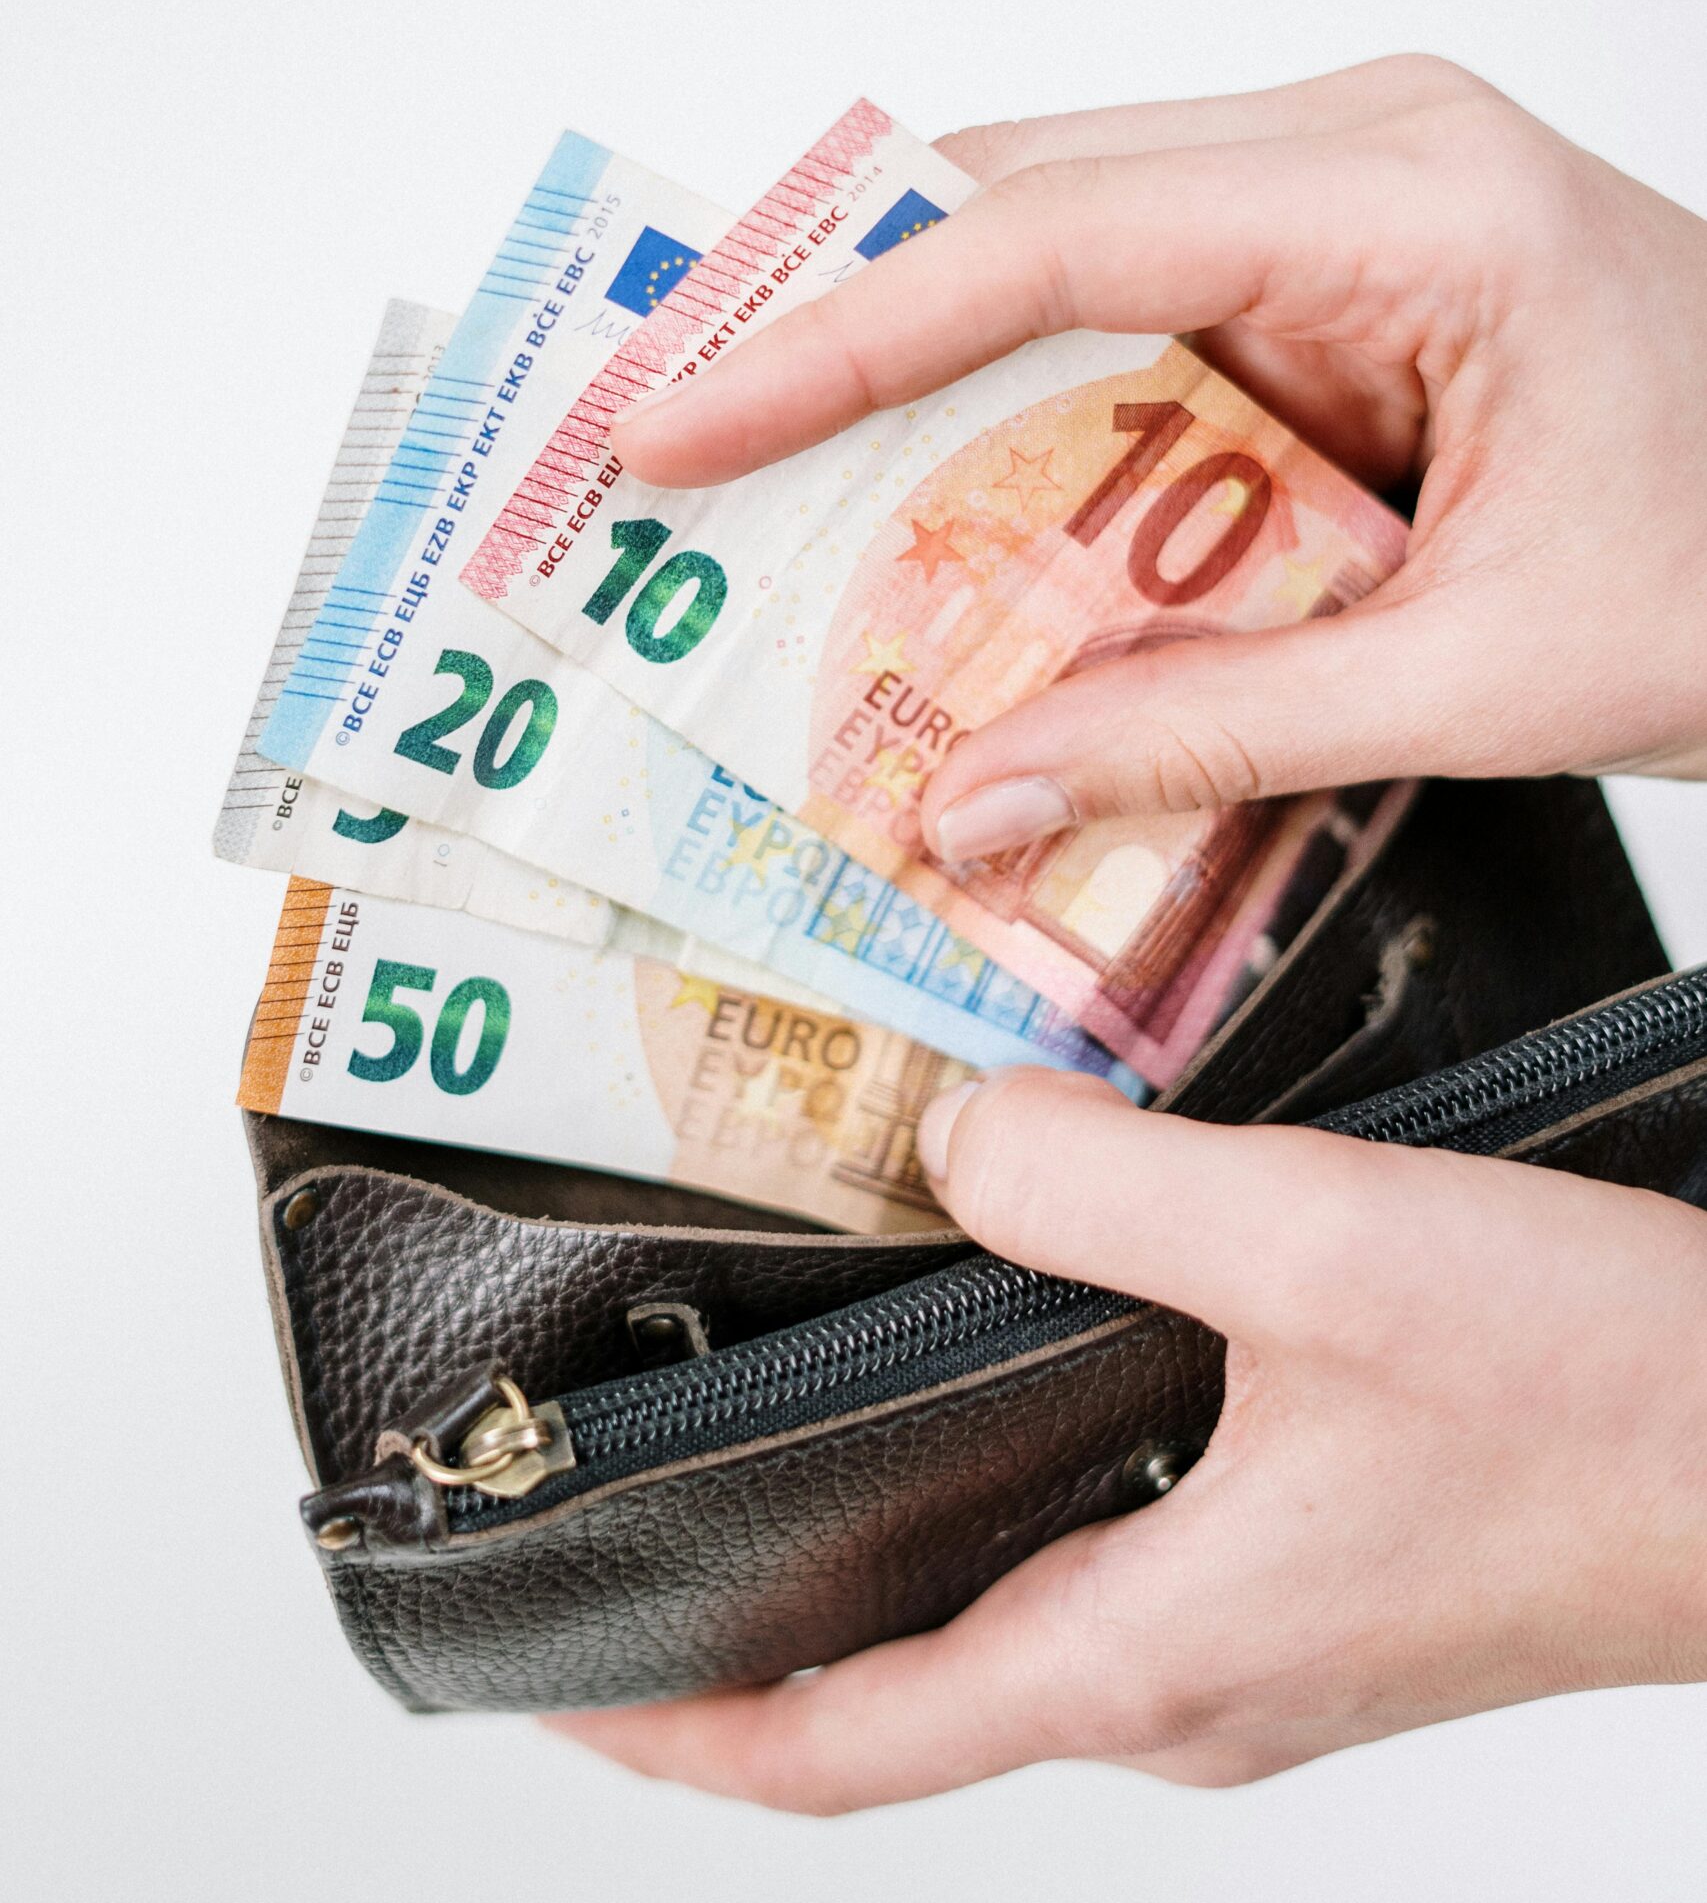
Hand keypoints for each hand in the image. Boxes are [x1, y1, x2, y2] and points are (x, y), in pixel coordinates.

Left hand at [550, 1069, 1706, 1808]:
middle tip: (643, 1514)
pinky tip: (1019, 1364)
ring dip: (888, 1562)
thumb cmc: (1611, 1404)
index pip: (846, 1750)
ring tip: (790, 1430)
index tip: (552, 1669)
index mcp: (1153, 1655)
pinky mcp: (1327, 1580)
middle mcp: (1193, 1684)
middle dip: (758, 1631)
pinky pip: (1113, 1562)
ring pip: (1013, 1622)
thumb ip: (1106, 1186)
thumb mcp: (1323, 1248)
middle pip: (908, 1697)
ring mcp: (1267, 1645)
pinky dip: (1014, 1497)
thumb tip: (951, 1145)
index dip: (676, 1726)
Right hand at [613, 57, 1706, 856]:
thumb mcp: (1485, 677)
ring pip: (1055, 247)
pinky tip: (938, 524)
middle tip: (670, 450)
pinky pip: (1126, 313)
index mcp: (1416, 200)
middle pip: (1022, 202)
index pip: (1057, 233)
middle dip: (832, 331)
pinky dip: (1019, 417)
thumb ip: (1209, 731)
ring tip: (763, 500)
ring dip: (916, 380)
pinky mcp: (1331, 269)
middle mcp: (1363, 152)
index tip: (684, 419)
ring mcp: (1344, 197)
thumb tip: (973, 797)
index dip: (837, 333)